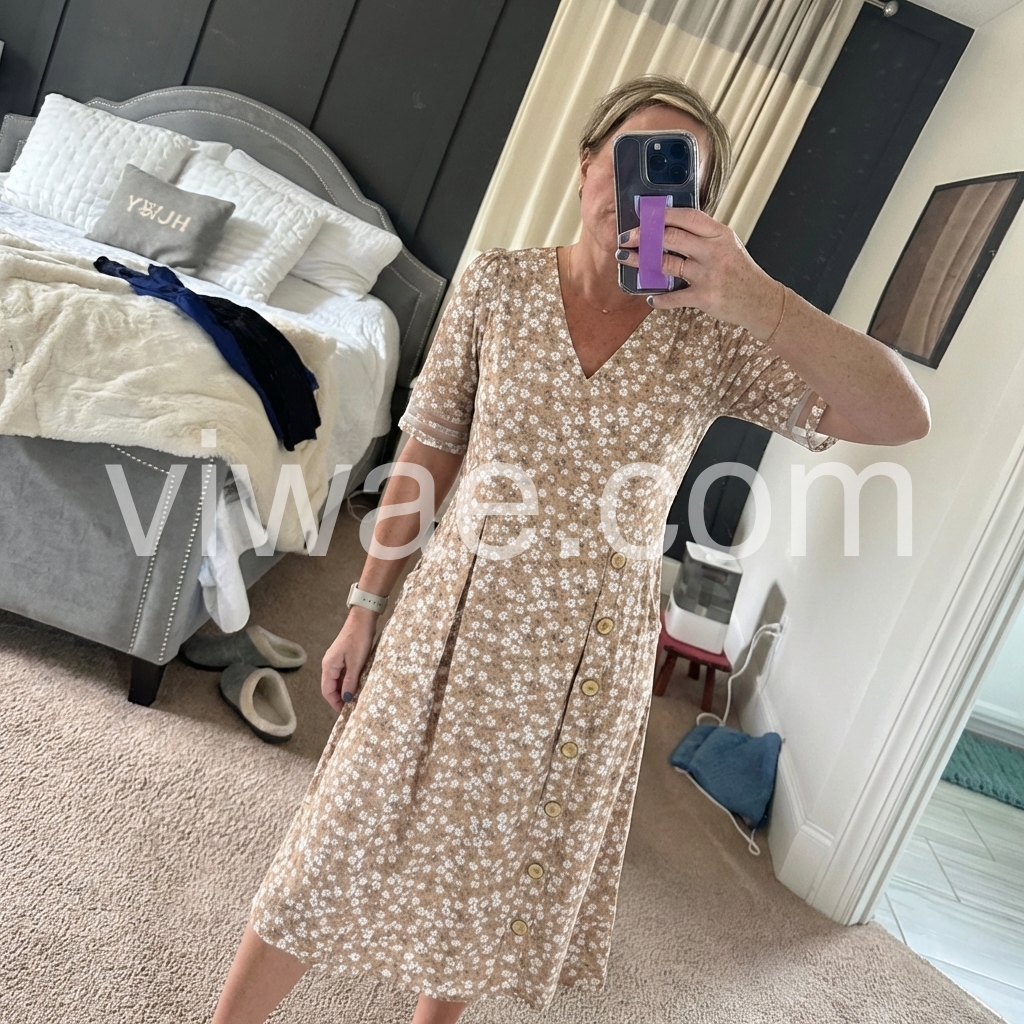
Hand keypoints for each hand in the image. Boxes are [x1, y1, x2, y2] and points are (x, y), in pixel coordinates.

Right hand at [321, 607, 377, 712]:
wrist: (363, 619)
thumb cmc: (359, 638)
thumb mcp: (356, 663)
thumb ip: (350, 682)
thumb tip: (346, 699)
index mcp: (329, 666)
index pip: (327, 691)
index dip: (335, 703)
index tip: (345, 712)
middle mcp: (330, 664)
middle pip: (331, 687)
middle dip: (340, 698)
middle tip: (353, 708)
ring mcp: (337, 660)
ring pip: (339, 681)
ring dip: (346, 690)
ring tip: (357, 698)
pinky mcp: (345, 656)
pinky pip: (345, 673)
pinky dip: (350, 681)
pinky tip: (359, 685)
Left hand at [616, 207, 782, 336]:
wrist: (761, 301)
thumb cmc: (740, 273)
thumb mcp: (727, 245)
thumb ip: (703, 236)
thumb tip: (668, 227)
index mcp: (719, 234)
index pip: (687, 216)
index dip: (661, 214)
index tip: (643, 214)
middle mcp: (713, 251)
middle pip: (671, 237)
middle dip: (643, 236)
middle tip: (625, 238)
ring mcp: (708, 275)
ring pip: (666, 264)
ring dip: (641, 262)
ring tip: (626, 259)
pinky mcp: (704, 297)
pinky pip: (673, 297)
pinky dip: (659, 298)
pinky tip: (650, 297)